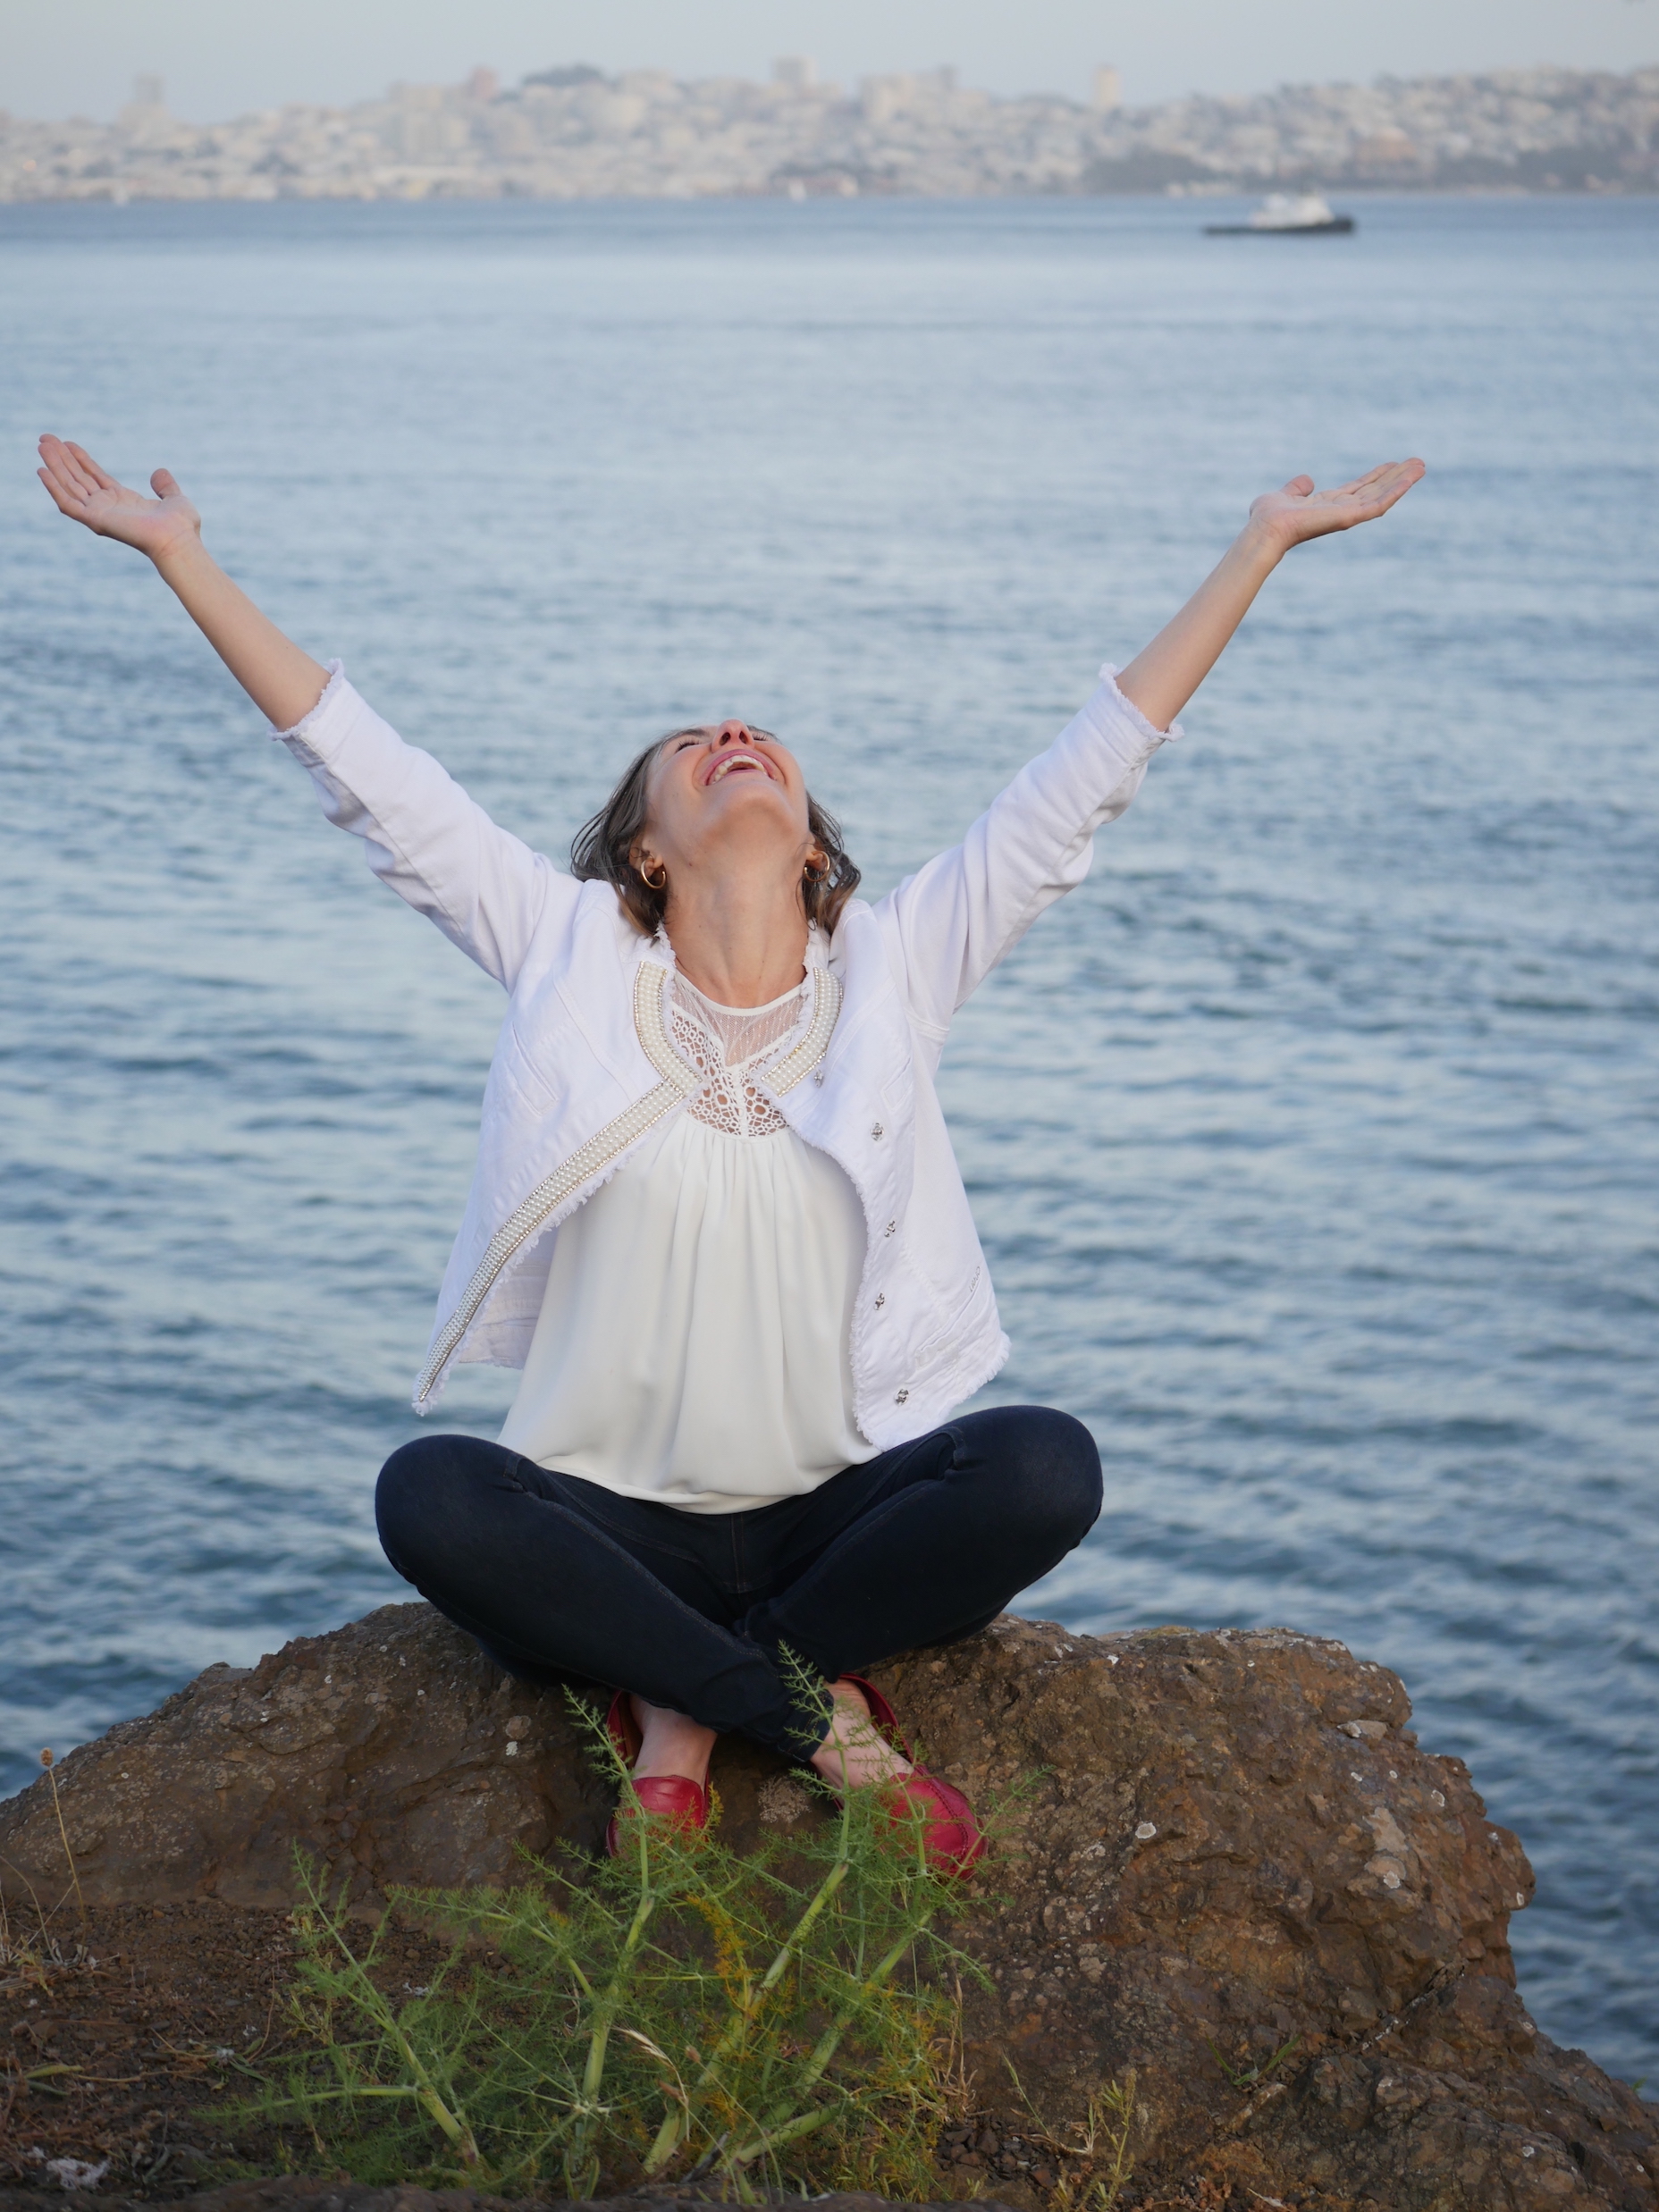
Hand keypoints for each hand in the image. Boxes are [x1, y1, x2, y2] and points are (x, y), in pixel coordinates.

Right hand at [37, 434, 201, 563]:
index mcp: (123, 501)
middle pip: (78, 478)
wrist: (178, 539)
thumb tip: (159, 472)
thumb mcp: (175, 498)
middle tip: (45, 437)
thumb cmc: (181, 526)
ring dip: (54, 465)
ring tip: (41, 444)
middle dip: (61, 458)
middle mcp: (108, 507)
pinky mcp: (95, 520)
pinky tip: (41, 470)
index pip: (94, 476)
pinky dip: (53, 487)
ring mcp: (100, 514)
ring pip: (69, 485)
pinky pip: (67, 503)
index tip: (66, 443)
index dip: (80, 459)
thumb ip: (165, 486)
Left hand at [1247, 458, 1424, 555]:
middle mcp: (1341, 511)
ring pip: (1382, 497)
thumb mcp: (1285, 495)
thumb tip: (1307, 480)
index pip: (1359, 489)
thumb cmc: (1268, 517)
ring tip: (1421, 466)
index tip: (1393, 464)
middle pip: (1376, 491)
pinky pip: (1378, 505)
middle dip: (1397, 478)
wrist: (1266, 529)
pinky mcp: (1350, 518)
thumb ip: (1297, 488)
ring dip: (1403, 482)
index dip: (1376, 476)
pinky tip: (1410, 478)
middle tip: (1418, 463)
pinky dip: (1395, 492)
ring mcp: (1347, 515)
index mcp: (1328, 505)